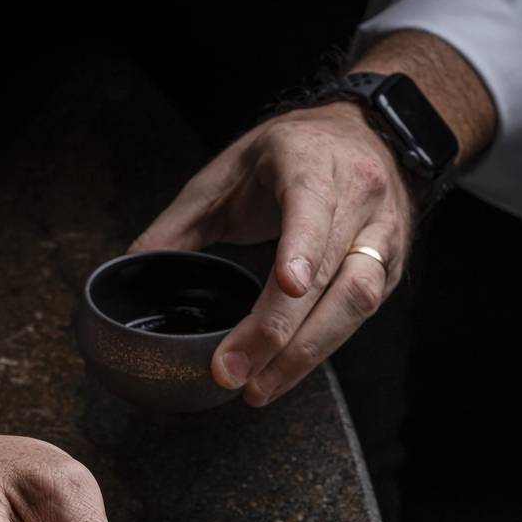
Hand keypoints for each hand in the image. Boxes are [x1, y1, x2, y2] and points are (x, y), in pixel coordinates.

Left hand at [130, 103, 413, 406]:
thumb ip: (181, 221)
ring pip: (354, 303)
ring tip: (259, 388)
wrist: (365, 133)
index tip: (287, 285)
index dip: (302, 248)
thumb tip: (131, 266)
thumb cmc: (292, 152)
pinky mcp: (389, 268)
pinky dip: (318, 350)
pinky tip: (283, 373)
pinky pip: (359, 317)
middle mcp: (357, 197)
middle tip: (236, 372)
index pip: (312, 207)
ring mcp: (381, 236)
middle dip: (280, 332)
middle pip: (330, 274)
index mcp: (311, 162)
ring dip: (305, 356)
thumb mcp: (229, 171)